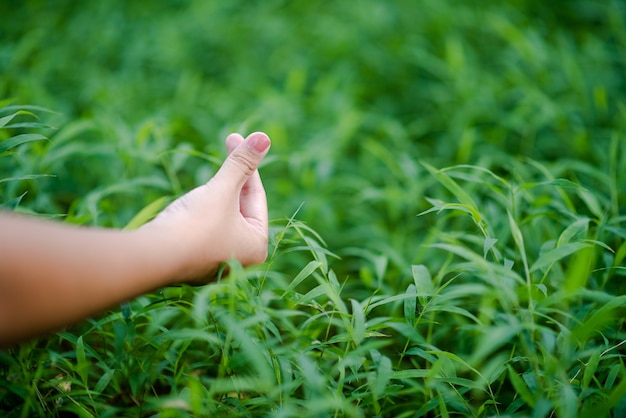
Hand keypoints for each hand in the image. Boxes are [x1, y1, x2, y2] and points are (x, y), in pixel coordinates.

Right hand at [143, 132, 270, 282]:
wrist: (153, 257)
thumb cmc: (196, 224)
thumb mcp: (223, 189)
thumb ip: (242, 163)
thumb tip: (264, 137)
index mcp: (256, 245)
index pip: (255, 196)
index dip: (246, 164)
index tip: (236, 138)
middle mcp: (240, 258)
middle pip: (239, 206)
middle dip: (230, 178)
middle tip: (229, 141)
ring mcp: (216, 262)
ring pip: (220, 216)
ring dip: (213, 195)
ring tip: (201, 185)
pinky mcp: (193, 261)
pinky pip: (203, 229)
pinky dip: (199, 211)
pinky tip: (187, 205)